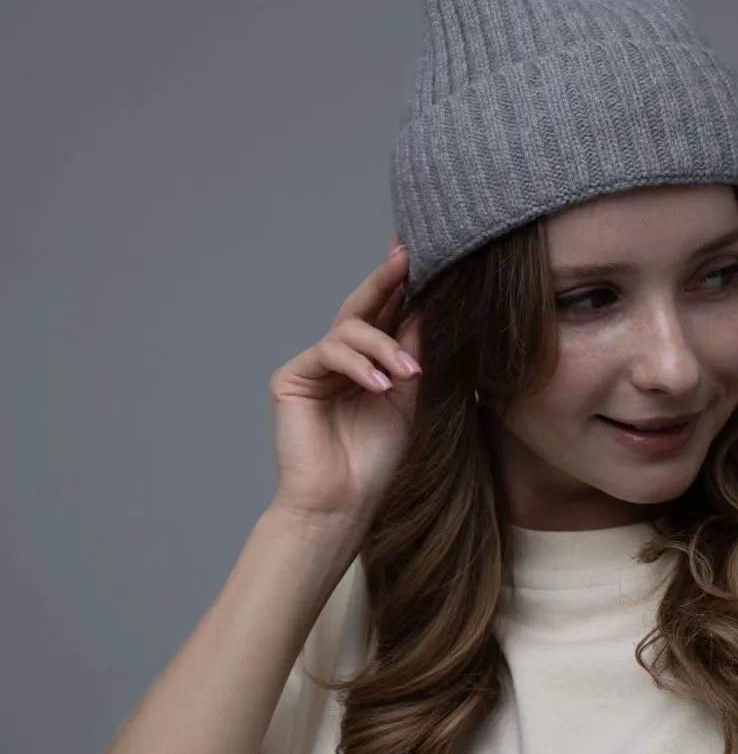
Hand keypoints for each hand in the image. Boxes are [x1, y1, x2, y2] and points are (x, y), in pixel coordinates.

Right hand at [267, 231, 420, 532]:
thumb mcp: (410, 397)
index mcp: (369, 361)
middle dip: (386, 279)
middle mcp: (339, 358)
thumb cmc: (378, 459)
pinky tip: (381, 385)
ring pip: (349, 329)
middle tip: (406, 255)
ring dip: (383, 346)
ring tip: (408, 373)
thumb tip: (431, 305)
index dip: (402, 283)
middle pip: (362, 306)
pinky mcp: (290, 378)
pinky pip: (329, 353)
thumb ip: (414, 352)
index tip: (422, 250)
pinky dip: (359, 366)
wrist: (344, 504)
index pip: (387, 313)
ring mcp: (313, 365)